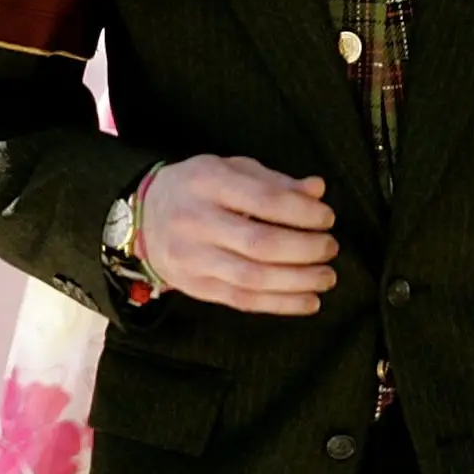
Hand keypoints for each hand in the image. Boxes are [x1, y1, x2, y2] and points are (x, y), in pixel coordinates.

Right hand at [138, 155, 337, 317]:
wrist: (143, 217)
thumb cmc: (197, 188)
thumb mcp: (231, 169)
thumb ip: (274, 181)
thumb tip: (317, 190)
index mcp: (208, 182)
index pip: (264, 200)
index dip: (303, 213)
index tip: (327, 219)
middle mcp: (196, 221)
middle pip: (260, 244)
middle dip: (305, 249)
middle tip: (330, 248)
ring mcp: (193, 258)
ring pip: (253, 278)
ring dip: (298, 282)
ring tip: (326, 277)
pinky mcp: (196, 287)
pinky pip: (243, 301)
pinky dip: (280, 304)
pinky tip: (308, 302)